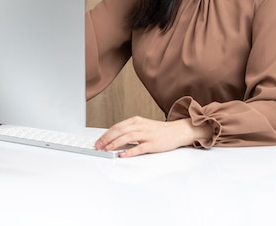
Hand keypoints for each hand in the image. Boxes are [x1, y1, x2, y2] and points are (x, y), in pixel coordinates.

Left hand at [94, 116, 211, 157]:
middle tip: (98, 146)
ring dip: (115, 144)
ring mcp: (147, 135)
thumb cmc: (158, 130)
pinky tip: (123, 154)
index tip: (98, 141)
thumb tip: (112, 138)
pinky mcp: (153, 144)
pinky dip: (130, 151)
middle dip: (107, 139)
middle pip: (120, 131)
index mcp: (136, 121)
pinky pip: (139, 147)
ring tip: (107, 150)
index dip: (106, 134)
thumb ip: (129, 130)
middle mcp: (140, 126)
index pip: (117, 126)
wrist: (177, 131)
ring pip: (128, 137)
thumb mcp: (142, 126)